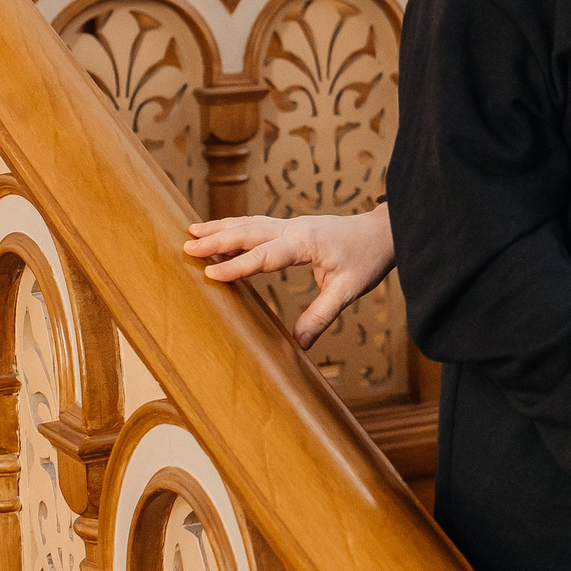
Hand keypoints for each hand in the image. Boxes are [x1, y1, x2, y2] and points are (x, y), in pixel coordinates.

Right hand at [183, 207, 395, 348]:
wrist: (383, 232)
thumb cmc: (367, 259)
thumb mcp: (348, 290)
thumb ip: (322, 316)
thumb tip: (300, 346)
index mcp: (304, 243)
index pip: (264, 256)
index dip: (236, 265)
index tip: (209, 272)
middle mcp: (294, 229)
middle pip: (249, 232)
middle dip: (217, 239)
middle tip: (187, 245)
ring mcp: (292, 225)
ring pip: (250, 224)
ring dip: (222, 228)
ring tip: (192, 231)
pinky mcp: (293, 228)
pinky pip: (258, 225)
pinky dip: (236, 228)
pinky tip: (221, 233)